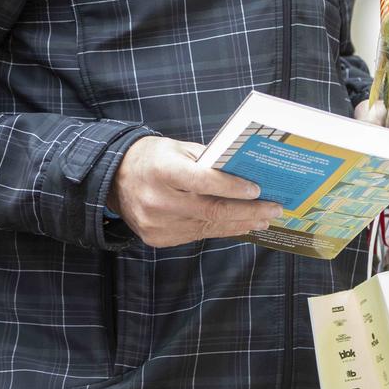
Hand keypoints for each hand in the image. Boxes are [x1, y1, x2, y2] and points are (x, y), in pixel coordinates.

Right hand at [107, 136, 282, 247]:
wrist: (115, 180)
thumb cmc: (153, 159)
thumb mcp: (178, 149)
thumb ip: (208, 160)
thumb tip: (245, 171)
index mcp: (161, 171)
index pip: (203, 181)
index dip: (233, 187)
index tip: (257, 189)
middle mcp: (157, 200)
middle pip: (211, 210)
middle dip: (248, 211)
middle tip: (274, 209)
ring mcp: (157, 224)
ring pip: (208, 226)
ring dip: (240, 223)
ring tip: (263, 219)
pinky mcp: (158, 239)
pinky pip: (197, 234)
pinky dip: (221, 229)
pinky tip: (238, 224)